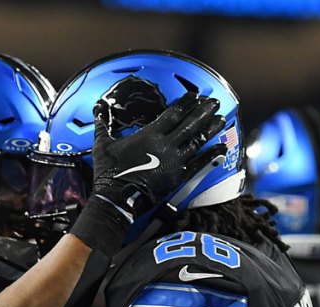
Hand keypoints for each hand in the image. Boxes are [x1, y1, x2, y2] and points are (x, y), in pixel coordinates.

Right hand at [70, 92, 226, 252]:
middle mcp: (165, 145)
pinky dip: (212, 155)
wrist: (117, 199)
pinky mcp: (178, 177)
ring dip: (210, 129)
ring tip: (221, 118)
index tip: (195, 95)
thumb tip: (97, 110)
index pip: (172, 114)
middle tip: (214, 102)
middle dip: (203, 111)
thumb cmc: (108, 172)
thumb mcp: (102, 145)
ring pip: (197, 141)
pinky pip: (199, 163)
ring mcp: (174, 161)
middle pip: (189, 124)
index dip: (185, 103)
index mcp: (149, 135)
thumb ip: (102, 126)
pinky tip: (222, 147)